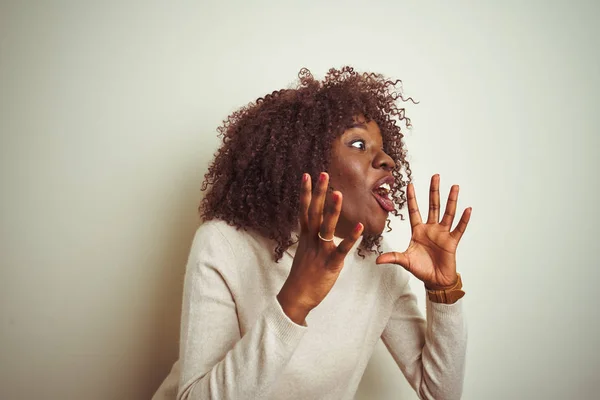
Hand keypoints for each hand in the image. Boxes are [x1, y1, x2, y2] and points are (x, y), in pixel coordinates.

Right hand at [277, 172, 362, 324]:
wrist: (296, 296)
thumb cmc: (302, 275)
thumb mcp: (304, 252)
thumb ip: (311, 238)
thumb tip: (314, 229)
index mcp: (306, 236)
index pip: (304, 209)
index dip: (306, 192)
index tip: (307, 175)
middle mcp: (311, 240)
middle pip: (314, 212)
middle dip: (319, 192)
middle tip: (323, 174)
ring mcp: (320, 251)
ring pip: (326, 227)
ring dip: (332, 210)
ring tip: (338, 192)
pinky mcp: (330, 264)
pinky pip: (341, 249)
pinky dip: (350, 238)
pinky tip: (359, 227)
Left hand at [376, 174, 471, 289]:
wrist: (435, 281)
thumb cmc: (421, 269)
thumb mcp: (405, 261)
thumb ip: (393, 257)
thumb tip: (377, 260)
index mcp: (418, 231)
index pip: (414, 210)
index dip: (412, 198)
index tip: (410, 184)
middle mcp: (431, 229)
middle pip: (433, 206)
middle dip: (434, 191)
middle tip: (435, 176)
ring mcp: (442, 234)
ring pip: (447, 213)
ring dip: (451, 200)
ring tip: (454, 187)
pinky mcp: (452, 242)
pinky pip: (458, 228)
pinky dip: (463, 219)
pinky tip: (467, 209)